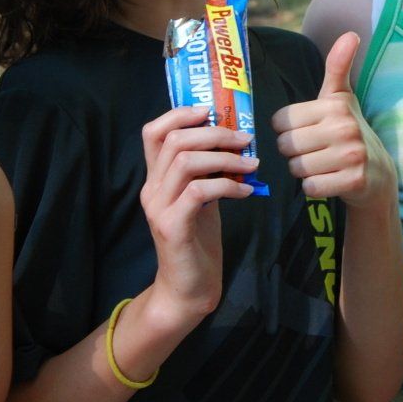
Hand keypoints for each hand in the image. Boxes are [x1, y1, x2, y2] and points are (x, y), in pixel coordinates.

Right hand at [140, 103, 259, 327]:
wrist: (187, 289)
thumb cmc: (198, 242)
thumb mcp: (202, 199)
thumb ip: (208, 172)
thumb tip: (234, 142)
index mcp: (155, 179)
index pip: (153, 132)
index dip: (180, 114)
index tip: (212, 112)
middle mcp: (151, 189)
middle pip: (175, 140)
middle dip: (215, 133)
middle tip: (245, 140)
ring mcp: (159, 208)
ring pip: (186, 162)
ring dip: (225, 158)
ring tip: (251, 165)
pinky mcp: (173, 226)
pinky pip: (200, 191)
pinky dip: (228, 185)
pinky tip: (247, 192)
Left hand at [271, 33, 393, 206]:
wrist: (378, 174)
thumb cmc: (349, 132)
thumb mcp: (341, 98)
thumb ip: (338, 67)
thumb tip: (351, 33)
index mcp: (335, 105)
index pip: (280, 121)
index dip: (287, 130)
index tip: (307, 131)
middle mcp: (345, 127)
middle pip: (286, 146)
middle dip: (294, 153)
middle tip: (314, 152)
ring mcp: (352, 155)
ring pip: (297, 168)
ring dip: (304, 171)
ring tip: (322, 165)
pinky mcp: (354, 181)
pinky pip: (311, 187)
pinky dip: (315, 188)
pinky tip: (329, 180)